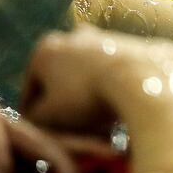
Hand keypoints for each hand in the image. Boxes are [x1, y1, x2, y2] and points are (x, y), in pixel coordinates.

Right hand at [21, 25, 172, 134]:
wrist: (141, 78)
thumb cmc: (87, 97)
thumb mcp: (49, 117)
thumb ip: (34, 119)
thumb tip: (35, 118)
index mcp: (46, 49)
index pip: (31, 92)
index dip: (35, 118)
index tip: (46, 136)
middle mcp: (73, 36)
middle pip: (62, 80)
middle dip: (66, 103)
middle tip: (76, 129)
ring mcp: (105, 37)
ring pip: (90, 74)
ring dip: (91, 94)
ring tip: (101, 121)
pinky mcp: (133, 44)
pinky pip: (116, 72)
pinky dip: (115, 86)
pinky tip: (121, 106)